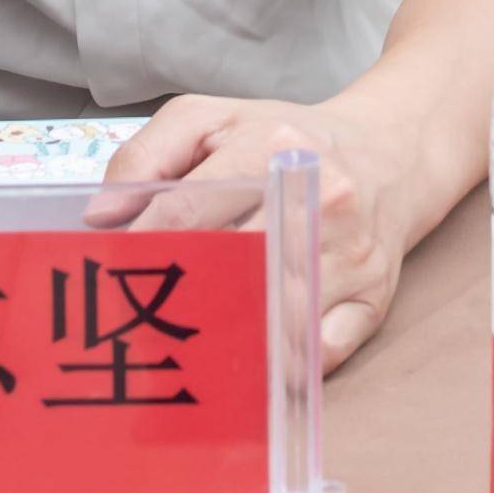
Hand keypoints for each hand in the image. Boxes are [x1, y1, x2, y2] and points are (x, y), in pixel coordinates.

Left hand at [98, 96, 443, 368]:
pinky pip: (322, 350)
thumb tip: (102, 216)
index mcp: (272, 147)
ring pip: (275, 312)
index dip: (141, 244)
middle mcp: (318, 199)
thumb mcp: (212, 118)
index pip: (189, 206)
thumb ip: (147, 154)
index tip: (108, 272)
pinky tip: (244, 374)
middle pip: (230, 262)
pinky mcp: (373, 297)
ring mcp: (349, 253)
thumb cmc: (287, 139)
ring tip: (175, 354)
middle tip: (130, 322)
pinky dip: (283, 368)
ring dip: (223, 338)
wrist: (392, 153)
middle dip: (174, 295)